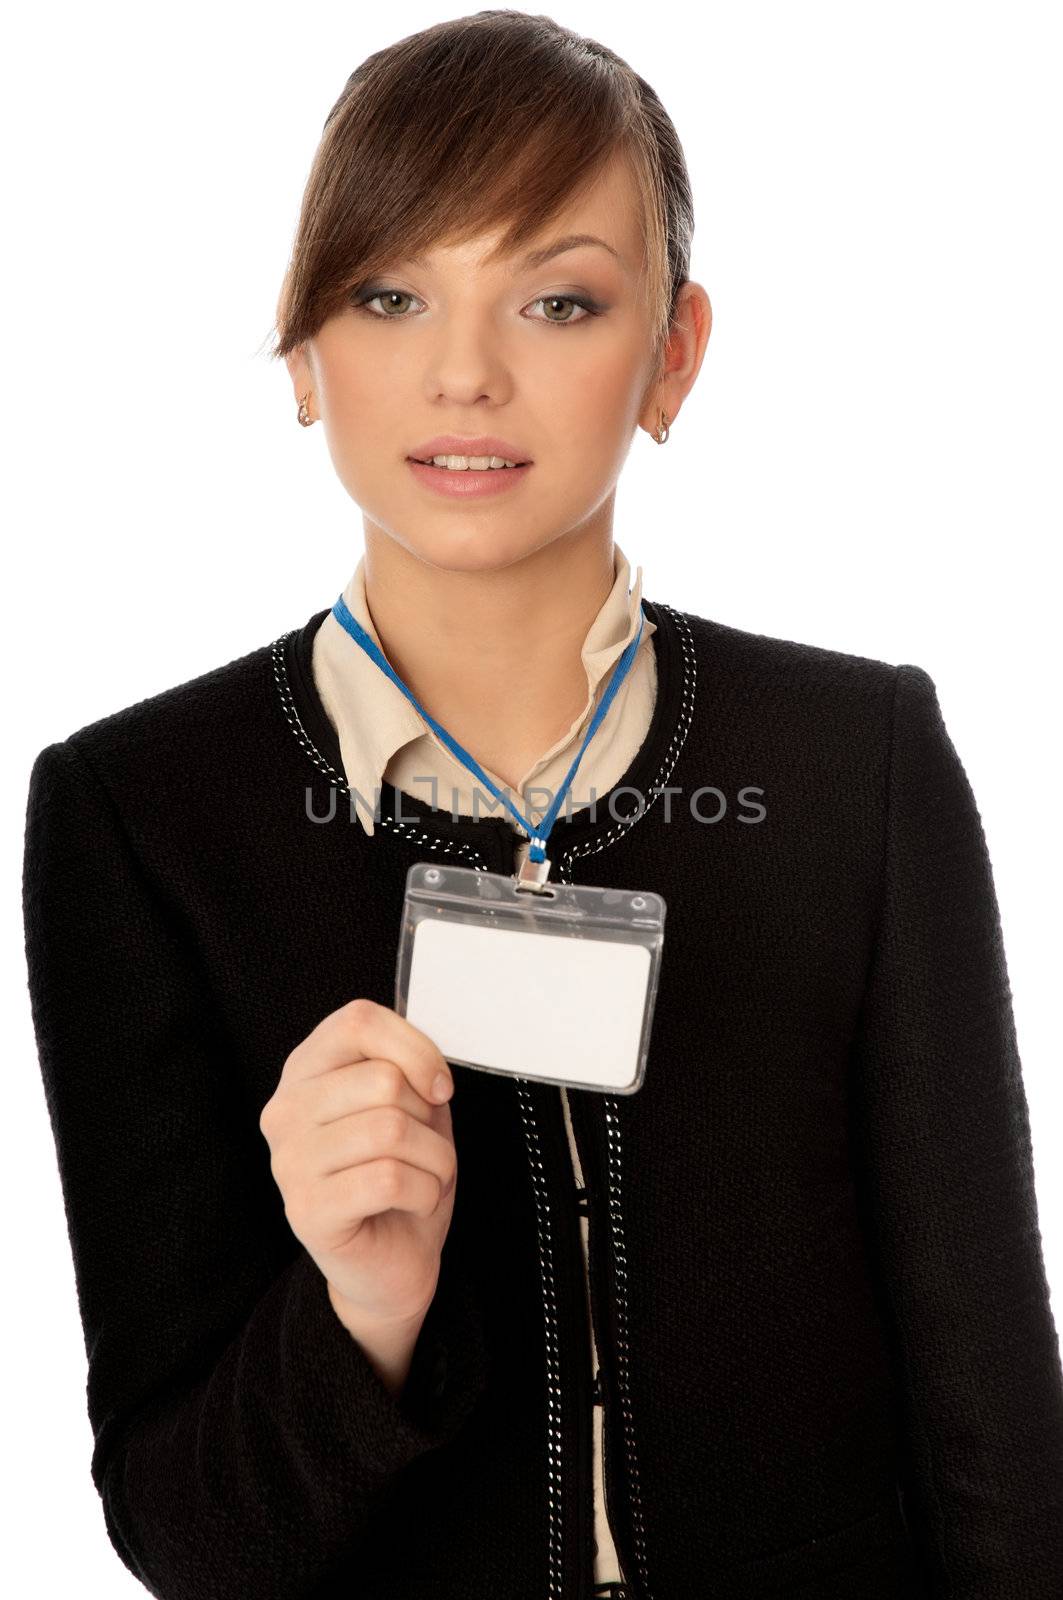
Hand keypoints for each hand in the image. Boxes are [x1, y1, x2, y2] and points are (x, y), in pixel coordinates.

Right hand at [259, 997, 457, 1326]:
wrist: (389, 1264)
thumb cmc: (400, 1177)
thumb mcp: (412, 1108)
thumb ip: (409, 1072)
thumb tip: (427, 1070)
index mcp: (306, 1072)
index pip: (357, 1022)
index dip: (414, 1047)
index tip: (439, 1086)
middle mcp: (286, 1111)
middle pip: (383, 1080)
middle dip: (429, 1118)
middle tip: (426, 1149)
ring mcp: (289, 1162)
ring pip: (392, 1129)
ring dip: (435, 1159)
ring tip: (426, 1178)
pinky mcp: (307, 1210)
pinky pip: (389, 1178)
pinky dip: (424, 1192)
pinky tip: (413, 1204)